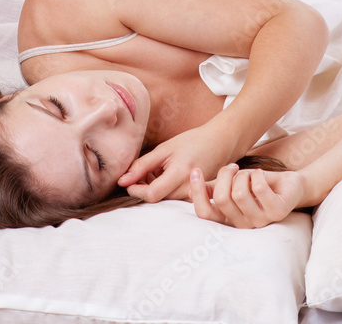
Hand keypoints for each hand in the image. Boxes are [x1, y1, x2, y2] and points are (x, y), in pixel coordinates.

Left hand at [116, 123, 238, 202]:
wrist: (219, 142)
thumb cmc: (191, 142)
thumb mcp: (165, 149)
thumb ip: (143, 165)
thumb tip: (122, 181)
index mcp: (180, 174)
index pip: (152, 194)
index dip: (136, 190)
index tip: (127, 181)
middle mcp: (188, 189)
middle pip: (157, 199)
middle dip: (144, 187)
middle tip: (145, 171)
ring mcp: (194, 195)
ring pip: (165, 199)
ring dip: (155, 188)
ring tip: (158, 170)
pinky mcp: (196, 196)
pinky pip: (174, 198)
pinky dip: (166, 190)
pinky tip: (168, 176)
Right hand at [187, 163, 307, 227]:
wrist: (290, 185)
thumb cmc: (258, 184)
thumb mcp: (233, 184)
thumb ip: (213, 188)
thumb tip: (187, 188)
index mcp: (230, 220)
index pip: (205, 214)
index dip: (197, 193)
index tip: (195, 171)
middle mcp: (243, 225)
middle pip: (222, 198)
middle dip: (225, 175)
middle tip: (234, 167)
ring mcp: (261, 221)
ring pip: (240, 193)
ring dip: (244, 175)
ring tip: (251, 174)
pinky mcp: (277, 212)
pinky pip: (259, 189)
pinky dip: (257, 174)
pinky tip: (261, 175)